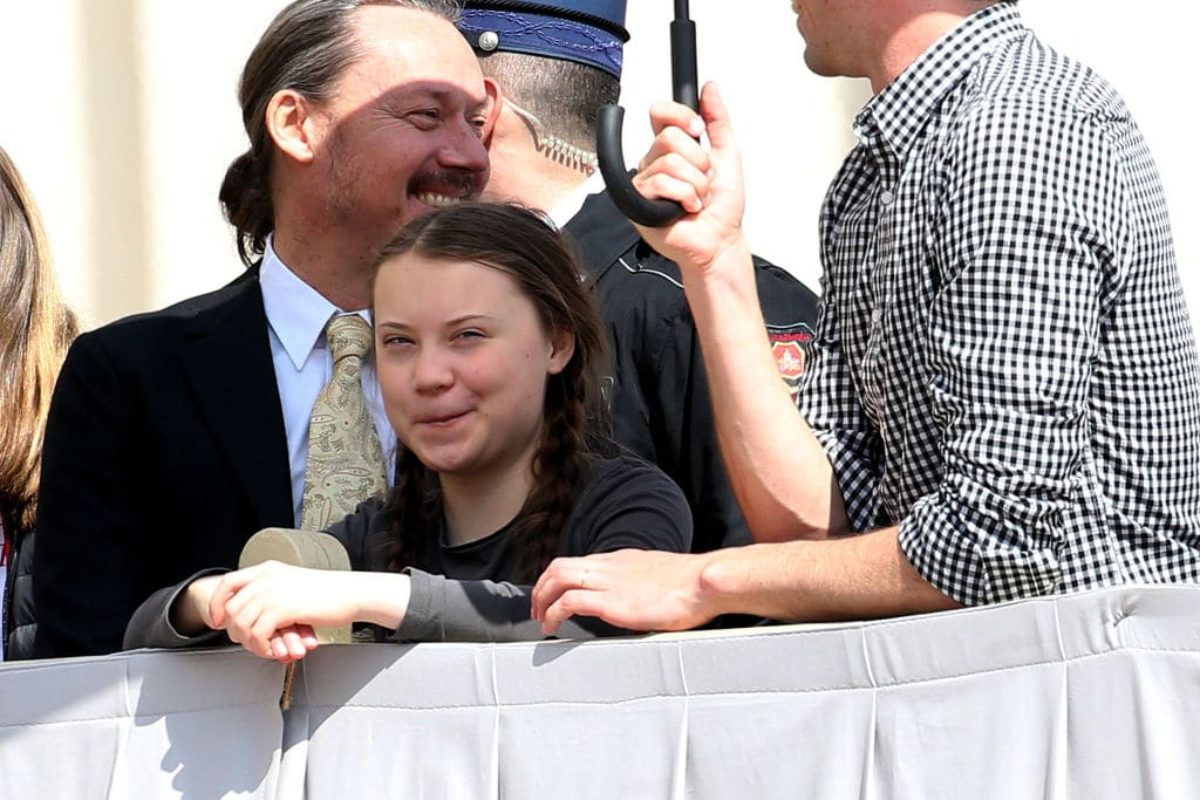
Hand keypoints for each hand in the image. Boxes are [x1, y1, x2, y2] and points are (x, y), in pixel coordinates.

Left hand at [207, 561, 359, 659]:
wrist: (351, 593)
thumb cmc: (330, 593)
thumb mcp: (294, 585)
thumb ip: (272, 593)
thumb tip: (253, 615)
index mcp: (268, 569)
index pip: (227, 582)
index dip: (218, 603)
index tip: (218, 620)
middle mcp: (266, 577)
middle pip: (230, 607)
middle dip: (235, 631)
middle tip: (250, 643)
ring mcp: (271, 591)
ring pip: (240, 623)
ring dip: (249, 642)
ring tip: (265, 648)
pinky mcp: (281, 608)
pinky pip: (257, 634)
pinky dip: (262, 647)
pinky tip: (275, 650)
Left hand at [531, 549, 718, 634]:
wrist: (704, 583)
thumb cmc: (692, 585)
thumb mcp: (660, 577)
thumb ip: (642, 584)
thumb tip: (641, 597)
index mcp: (620, 560)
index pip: (578, 562)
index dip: (559, 579)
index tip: (554, 596)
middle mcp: (609, 566)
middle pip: (559, 566)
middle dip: (541, 587)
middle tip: (538, 610)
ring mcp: (609, 582)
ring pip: (558, 578)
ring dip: (542, 598)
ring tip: (540, 619)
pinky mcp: (612, 602)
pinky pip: (569, 602)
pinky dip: (554, 613)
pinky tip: (553, 627)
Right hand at [630, 82, 749, 278]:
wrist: (721, 240)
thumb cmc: (723, 207)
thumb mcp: (727, 154)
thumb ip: (718, 120)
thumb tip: (710, 87)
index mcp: (671, 149)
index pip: (660, 114)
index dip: (680, 115)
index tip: (698, 130)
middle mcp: (654, 163)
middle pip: (669, 138)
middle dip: (698, 161)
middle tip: (704, 181)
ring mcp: (645, 184)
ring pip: (670, 163)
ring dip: (696, 184)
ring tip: (698, 200)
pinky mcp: (639, 204)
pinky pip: (662, 184)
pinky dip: (686, 197)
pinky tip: (687, 210)